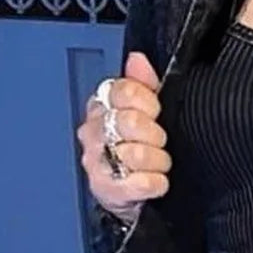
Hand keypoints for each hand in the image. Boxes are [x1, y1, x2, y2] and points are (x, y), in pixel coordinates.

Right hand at [77, 51, 170, 219]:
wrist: (131, 192)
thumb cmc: (138, 145)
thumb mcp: (145, 110)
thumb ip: (143, 83)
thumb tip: (137, 60)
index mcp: (102, 106)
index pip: (122, 91)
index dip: (147, 101)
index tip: (156, 111)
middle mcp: (94, 132)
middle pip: (130, 121)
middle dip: (154, 133)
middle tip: (159, 141)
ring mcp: (96, 162)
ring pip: (136, 154)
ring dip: (157, 160)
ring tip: (157, 162)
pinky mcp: (106, 190)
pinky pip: (141, 183)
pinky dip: (156, 183)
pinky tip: (156, 181)